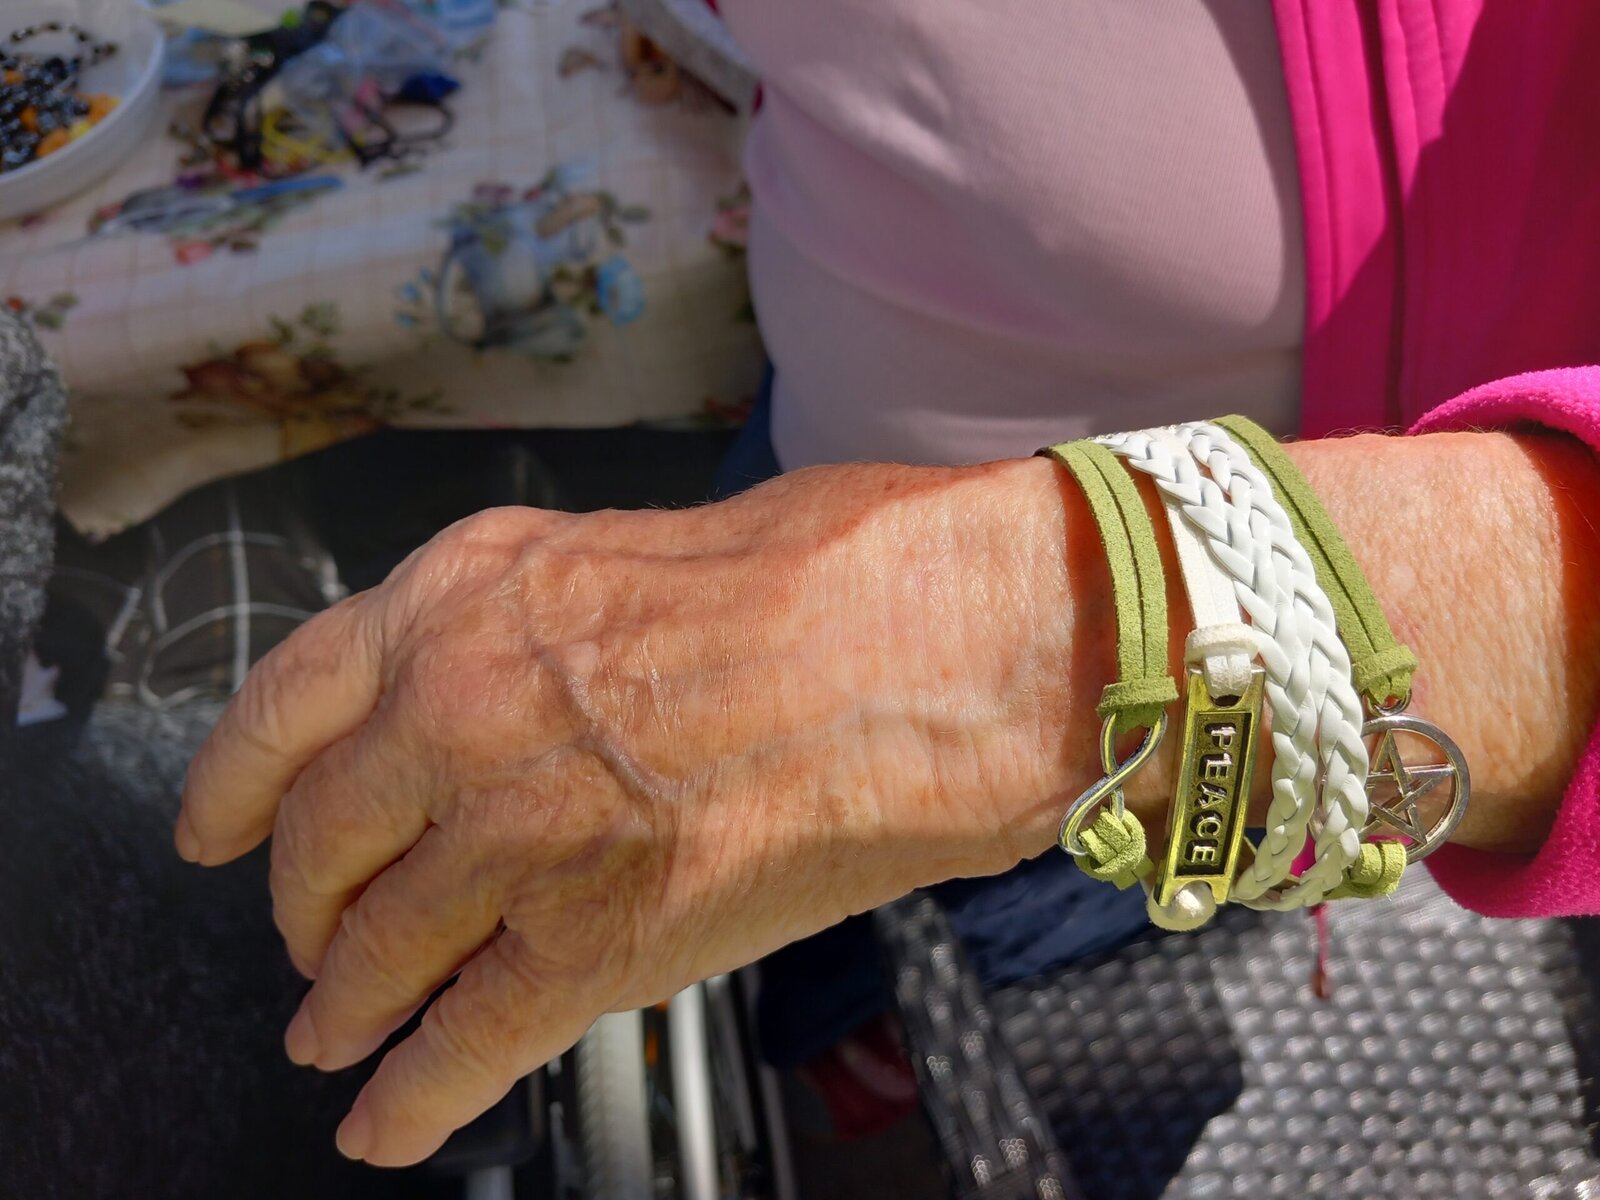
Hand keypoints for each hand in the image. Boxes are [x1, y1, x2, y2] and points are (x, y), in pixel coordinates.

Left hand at [176, 459, 1098, 1165]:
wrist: (951, 646)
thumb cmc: (841, 572)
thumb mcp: (641, 549)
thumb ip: (544, 626)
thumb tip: (518, 685)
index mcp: (465, 596)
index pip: (285, 704)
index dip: (231, 786)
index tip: (213, 830)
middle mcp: (460, 710)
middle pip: (320, 847)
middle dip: (306, 910)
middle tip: (313, 940)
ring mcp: (518, 834)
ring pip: (379, 953)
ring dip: (345, 1006)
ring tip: (334, 1031)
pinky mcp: (597, 942)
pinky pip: (466, 1041)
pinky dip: (412, 1094)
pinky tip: (385, 1121)